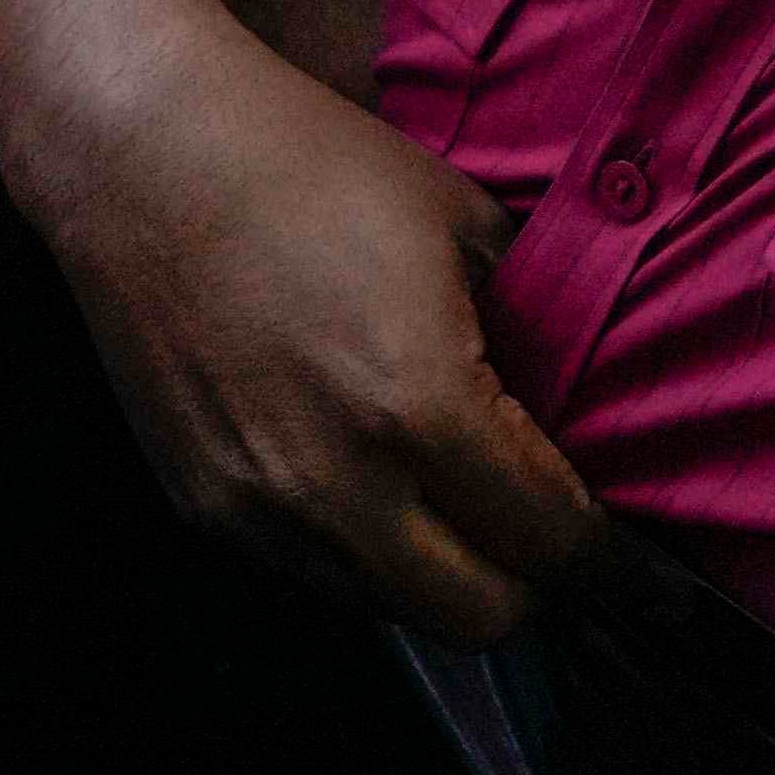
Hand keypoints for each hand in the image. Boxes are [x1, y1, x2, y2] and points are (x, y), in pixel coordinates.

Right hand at [28, 22, 603, 641]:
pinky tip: (365, 468)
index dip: (608, 561)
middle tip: (542, 523)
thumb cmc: (309, 165)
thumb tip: (581, 403)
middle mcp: (340, 487)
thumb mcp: (464, 224)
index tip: (633, 564)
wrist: (141, 156)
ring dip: (440, 569)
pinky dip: (362, 547)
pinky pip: (316, 573)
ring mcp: (263, 511)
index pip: (549, 543)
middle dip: (529, 580)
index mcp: (422, 410)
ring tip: (450, 490)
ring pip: (394, 607)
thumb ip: (536, 331)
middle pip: (479, 618)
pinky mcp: (204, 509)